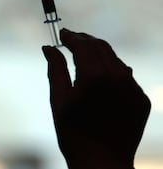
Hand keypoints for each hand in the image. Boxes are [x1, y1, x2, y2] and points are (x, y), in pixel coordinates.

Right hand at [42, 28, 150, 168]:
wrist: (102, 164)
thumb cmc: (73, 134)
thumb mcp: (58, 100)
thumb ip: (55, 69)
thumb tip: (48, 47)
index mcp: (94, 77)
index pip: (82, 45)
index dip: (71, 36)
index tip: (62, 33)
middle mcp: (118, 77)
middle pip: (100, 46)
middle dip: (84, 39)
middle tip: (71, 38)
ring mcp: (133, 88)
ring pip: (115, 58)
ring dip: (98, 51)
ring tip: (84, 52)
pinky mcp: (142, 98)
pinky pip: (126, 75)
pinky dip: (112, 68)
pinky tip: (101, 72)